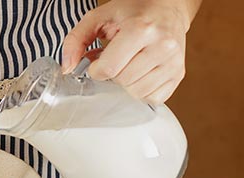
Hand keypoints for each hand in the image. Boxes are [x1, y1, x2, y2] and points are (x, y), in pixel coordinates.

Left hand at [62, 0, 197, 104]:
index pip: (108, 69)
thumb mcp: (98, 17)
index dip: (96, 69)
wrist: (168, 6)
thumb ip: (75, 40)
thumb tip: (67, 69)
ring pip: (137, 93)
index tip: (98, 60)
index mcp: (141, 29)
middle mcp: (162, 46)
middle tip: (116, 59)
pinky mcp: (179, 74)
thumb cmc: (132, 11)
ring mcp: (173, 62)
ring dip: (126, 84)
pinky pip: (153, 99)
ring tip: (128, 65)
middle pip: (122, 82)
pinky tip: (140, 74)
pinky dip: (141, 91)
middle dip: (112, 75)